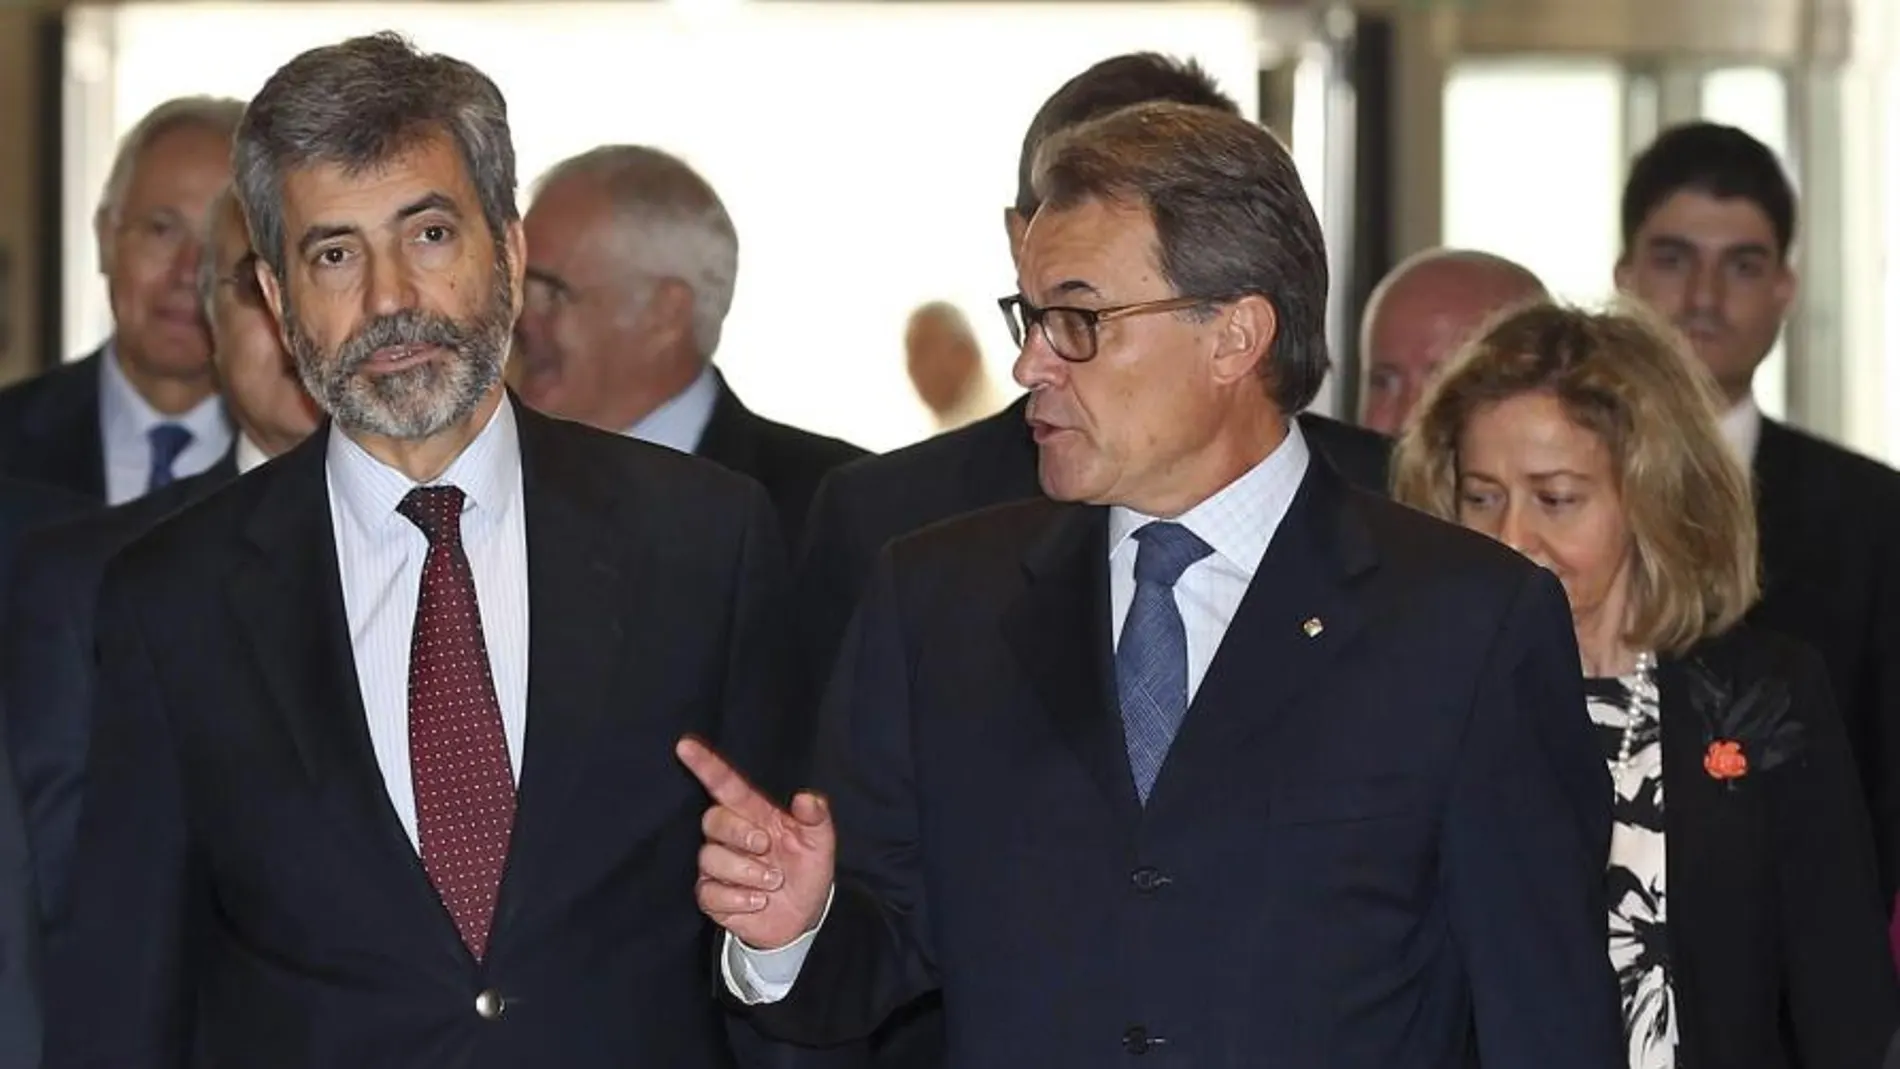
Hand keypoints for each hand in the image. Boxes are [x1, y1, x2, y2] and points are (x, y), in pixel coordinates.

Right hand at [676, 736, 834, 949]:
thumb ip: (816, 818)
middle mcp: (731, 836)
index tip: (686, 745)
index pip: (724, 784)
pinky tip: (759, 901)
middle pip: (713, 819)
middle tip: (766, 848)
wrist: (802, 917)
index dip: (705, 765)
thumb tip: (806, 798)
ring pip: (710, 857)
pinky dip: (739, 898)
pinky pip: (709, 892)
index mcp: (755, 814)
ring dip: (747, 872)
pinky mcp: (711, 896)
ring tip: (772, 882)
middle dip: (740, 833)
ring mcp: (717, 866)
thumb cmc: (806, 871)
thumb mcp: (820, 843)